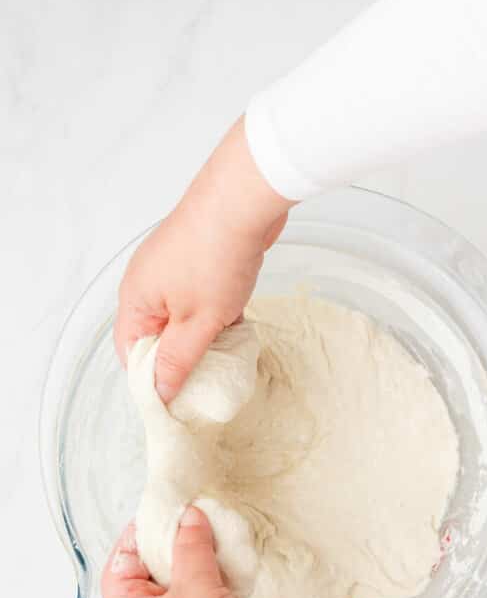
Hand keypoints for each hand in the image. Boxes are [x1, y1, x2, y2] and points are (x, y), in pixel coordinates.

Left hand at [103, 507, 277, 597]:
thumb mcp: (198, 585)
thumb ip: (191, 544)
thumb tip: (188, 516)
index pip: (121, 561)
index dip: (143, 531)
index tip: (168, 508)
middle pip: (148, 577)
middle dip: (174, 548)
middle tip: (199, 522)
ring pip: (174, 594)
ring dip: (196, 570)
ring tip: (218, 547)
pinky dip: (208, 592)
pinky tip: (230, 580)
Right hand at [115, 118, 291, 403]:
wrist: (244, 198)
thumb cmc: (216, 256)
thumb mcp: (198, 321)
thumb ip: (178, 359)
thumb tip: (159, 392)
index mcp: (135, 298)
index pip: (132, 353)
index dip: (153, 379)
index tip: (180, 398)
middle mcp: (147, 281)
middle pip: (157, 334)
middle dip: (182, 356)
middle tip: (209, 376)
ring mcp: (173, 266)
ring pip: (183, 314)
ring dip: (204, 332)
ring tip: (228, 349)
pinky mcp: (199, 255)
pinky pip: (201, 295)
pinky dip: (217, 310)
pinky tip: (239, 321)